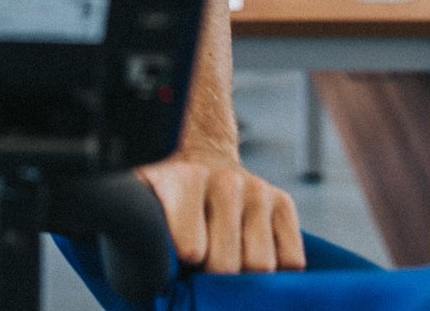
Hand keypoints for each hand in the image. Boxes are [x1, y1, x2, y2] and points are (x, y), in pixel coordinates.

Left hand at [138, 146, 303, 273]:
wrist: (198, 151)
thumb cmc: (162, 188)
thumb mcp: (137, 194)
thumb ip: (137, 222)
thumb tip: (145, 267)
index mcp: (183, 179)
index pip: (191, 250)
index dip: (185, 266)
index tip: (179, 263)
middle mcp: (225, 182)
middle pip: (227, 265)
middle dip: (213, 278)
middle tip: (201, 271)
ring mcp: (257, 191)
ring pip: (261, 265)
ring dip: (244, 276)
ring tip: (224, 265)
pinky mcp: (282, 202)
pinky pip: (292, 258)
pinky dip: (276, 271)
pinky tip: (250, 259)